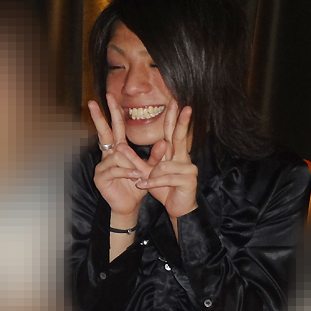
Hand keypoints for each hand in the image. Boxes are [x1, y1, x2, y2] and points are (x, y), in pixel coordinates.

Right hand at [89, 94, 165, 219]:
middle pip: (103, 133)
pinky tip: (134, 178)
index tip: (110, 96)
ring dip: (131, 164)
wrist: (129, 206)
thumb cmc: (138, 186)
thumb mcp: (150, 169)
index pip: (116, 127)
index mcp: (118, 150)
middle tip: (92, 102)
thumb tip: (165, 141)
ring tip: (139, 174)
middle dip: (98, 117)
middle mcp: (107, 155)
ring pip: (117, 155)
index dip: (113, 112)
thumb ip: (155, 156)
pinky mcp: (100, 177)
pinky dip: (127, 173)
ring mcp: (101, 166)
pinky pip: (115, 169)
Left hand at [135, 100, 197, 218]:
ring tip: (143, 182)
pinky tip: (143, 186)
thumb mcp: (148, 173)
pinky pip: (165, 178)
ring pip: (164, 165)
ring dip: (150, 175)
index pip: (173, 133)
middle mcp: (184, 158)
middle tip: (185, 106)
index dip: (173, 118)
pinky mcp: (189, 180)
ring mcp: (189, 168)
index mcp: (175, 154)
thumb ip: (139, 159)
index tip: (174, 102)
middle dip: (182, 121)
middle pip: (181, 137)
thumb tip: (121, 146)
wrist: (177, 208)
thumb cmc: (164, 188)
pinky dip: (151, 183)